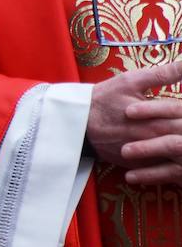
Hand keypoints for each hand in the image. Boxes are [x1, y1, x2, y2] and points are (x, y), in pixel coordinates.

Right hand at [85, 60, 181, 183]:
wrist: (74, 124)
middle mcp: (157, 140)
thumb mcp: (131, 81)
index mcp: (159, 118)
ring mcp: (149, 156)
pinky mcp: (140, 165)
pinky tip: (180, 165)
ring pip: (178, 157)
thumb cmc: (103, 99)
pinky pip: (165, 172)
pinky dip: (177, 169)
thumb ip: (165, 74)